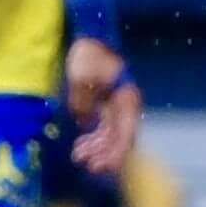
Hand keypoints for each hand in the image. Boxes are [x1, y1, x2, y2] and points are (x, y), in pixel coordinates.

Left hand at [65, 35, 140, 174]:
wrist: (91, 39)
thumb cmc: (89, 56)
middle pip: (119, 141)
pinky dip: (93, 140)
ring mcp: (116, 109)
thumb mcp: (82, 77)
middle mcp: (125, 108)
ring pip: (110, 138)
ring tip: (78, 156)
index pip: (126, 136)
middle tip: (85, 164)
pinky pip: (103, 130)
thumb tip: (84, 121)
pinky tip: (80, 147)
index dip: (115, 154)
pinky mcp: (105, 107)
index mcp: (127, 101)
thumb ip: (83, 102)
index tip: (101, 166)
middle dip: (104, 155)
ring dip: (97, 149)